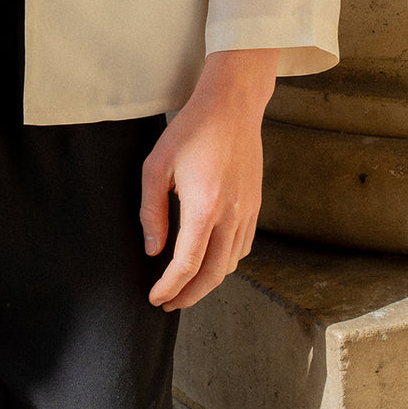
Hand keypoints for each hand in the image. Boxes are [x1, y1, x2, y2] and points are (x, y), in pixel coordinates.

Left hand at [140, 48, 278, 311]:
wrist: (233, 105)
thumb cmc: (192, 130)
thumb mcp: (157, 166)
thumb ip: (152, 211)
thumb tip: (153, 249)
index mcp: (204, 207)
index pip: (187, 264)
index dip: (170, 287)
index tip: (156, 298)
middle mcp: (231, 215)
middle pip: (213, 275)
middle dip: (190, 296)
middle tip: (170, 303)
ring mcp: (247, 212)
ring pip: (230, 264)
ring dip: (208, 281)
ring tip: (186, 285)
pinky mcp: (256, 205)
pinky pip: (243, 247)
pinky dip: (225, 262)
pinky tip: (210, 259)